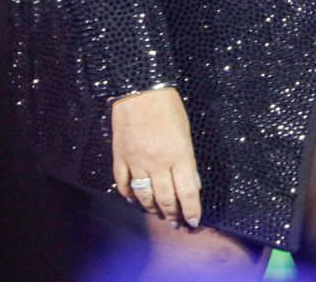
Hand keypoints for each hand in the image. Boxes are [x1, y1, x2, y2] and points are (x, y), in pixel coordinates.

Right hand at [112, 87, 202, 227]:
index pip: (188, 192)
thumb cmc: (168, 107)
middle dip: (173, 215)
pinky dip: (130, 196)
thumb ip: (188, 160)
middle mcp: (158, 163)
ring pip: (145, 197)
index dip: (192, 210)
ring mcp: (137, 162)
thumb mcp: (186, 132)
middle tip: (177, 223)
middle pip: (166, 199)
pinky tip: (135, 201)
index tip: (194, 222)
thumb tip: (192, 183)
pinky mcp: (120, 158)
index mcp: (179, 154)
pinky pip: (124, 185)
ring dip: (153, 210)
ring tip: (159, 214)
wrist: (140, 90)